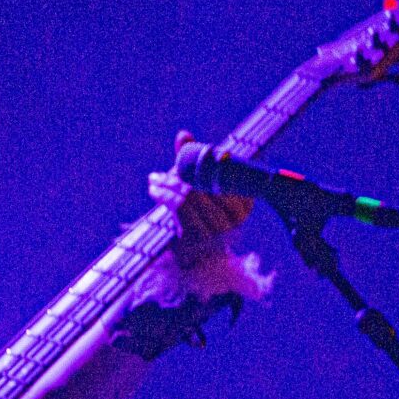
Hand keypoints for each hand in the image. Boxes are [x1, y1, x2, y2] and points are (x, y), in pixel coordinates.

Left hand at [153, 133, 253, 269]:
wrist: (200, 263)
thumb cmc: (203, 221)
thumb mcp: (203, 190)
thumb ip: (196, 162)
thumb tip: (183, 135)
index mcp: (245, 204)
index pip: (221, 174)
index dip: (201, 163)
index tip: (181, 161)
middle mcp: (235, 217)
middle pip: (203, 183)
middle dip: (178, 175)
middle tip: (161, 174)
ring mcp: (218, 230)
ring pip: (189, 193)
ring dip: (167, 184)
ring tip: (155, 181)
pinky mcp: (200, 237)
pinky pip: (178, 206)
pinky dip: (163, 194)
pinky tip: (154, 189)